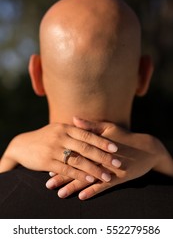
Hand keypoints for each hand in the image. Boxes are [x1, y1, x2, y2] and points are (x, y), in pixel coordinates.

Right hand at [0, 123, 120, 183]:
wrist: (22, 145)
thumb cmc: (44, 137)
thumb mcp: (58, 129)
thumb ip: (73, 128)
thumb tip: (88, 127)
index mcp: (66, 128)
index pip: (87, 134)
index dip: (102, 141)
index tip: (115, 148)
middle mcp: (61, 137)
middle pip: (86, 147)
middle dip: (103, 156)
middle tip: (117, 163)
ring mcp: (54, 149)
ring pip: (78, 160)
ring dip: (94, 169)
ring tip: (107, 176)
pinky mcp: (47, 162)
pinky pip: (66, 169)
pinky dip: (79, 175)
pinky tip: (89, 179)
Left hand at [46, 117, 172, 199]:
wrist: (145, 148)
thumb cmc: (124, 137)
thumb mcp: (108, 128)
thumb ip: (90, 126)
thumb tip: (73, 119)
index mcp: (96, 144)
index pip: (75, 153)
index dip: (62, 160)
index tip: (48, 166)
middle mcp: (101, 157)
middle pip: (78, 168)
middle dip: (63, 177)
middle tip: (48, 184)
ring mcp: (110, 168)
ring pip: (88, 179)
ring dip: (73, 187)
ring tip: (60, 194)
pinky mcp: (118, 177)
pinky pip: (103, 186)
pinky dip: (92, 191)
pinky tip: (81, 197)